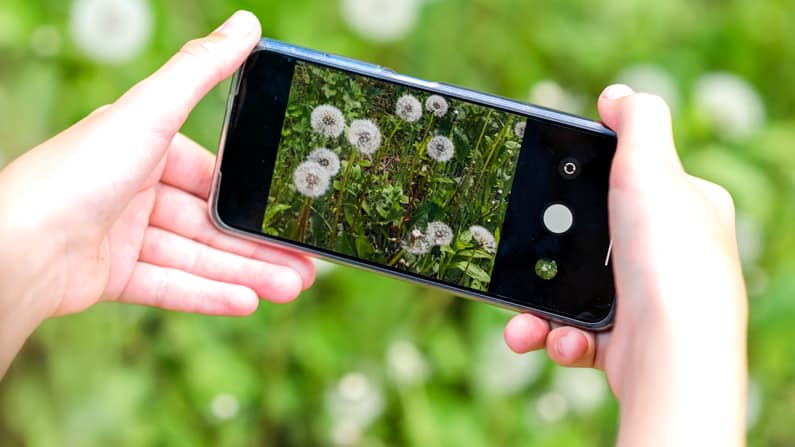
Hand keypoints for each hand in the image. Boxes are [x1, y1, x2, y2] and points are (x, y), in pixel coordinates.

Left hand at [0, 11, 314, 374]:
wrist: (19, 246)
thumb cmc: (80, 170)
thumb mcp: (151, 110)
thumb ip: (202, 70)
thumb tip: (247, 24)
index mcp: (143, 147)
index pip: (209, 175)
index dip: (249, 197)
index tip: (285, 215)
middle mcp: (134, 189)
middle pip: (209, 223)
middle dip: (256, 247)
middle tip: (303, 266)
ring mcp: (122, 235)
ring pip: (197, 257)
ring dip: (244, 274)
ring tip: (289, 288)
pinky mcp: (111, 276)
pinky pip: (171, 286)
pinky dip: (208, 295)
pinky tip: (248, 302)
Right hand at [504, 86, 746, 444]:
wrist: (673, 354)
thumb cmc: (666, 257)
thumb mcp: (651, 166)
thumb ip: (636, 120)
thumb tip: (615, 96)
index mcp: (682, 209)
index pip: (627, 184)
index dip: (583, 187)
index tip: (545, 194)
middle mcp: (667, 256)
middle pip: (586, 243)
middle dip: (542, 256)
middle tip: (513, 259)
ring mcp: (646, 302)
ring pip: (571, 293)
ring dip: (536, 308)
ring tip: (522, 325)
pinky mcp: (625, 343)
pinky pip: (576, 334)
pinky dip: (557, 338)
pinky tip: (557, 340)